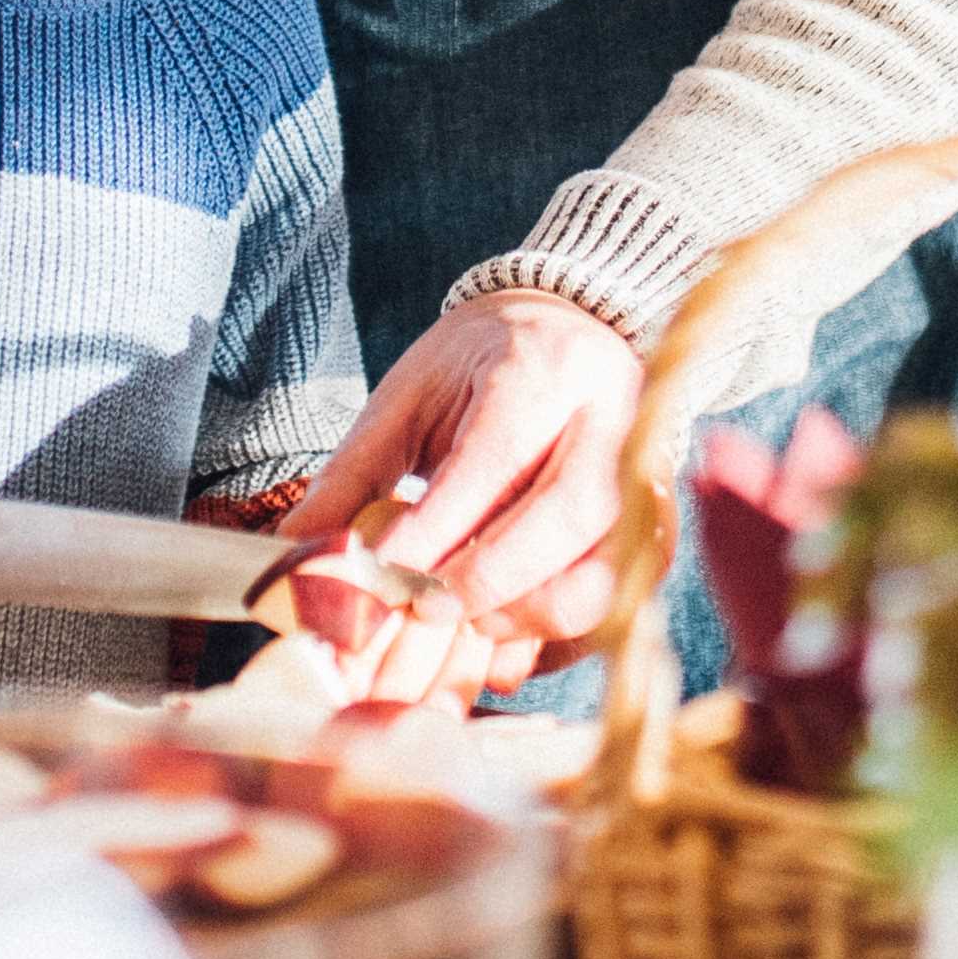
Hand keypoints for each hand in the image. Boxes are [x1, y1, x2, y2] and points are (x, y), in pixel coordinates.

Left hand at [283, 290, 645, 664]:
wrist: (573, 329)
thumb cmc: (484, 362)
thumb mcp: (412, 390)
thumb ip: (357, 468)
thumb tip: (298, 548)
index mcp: (543, 370)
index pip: (493, 459)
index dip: (435, 530)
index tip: (379, 576)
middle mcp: (613, 421)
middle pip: (568, 516)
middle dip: (489, 578)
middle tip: (425, 608)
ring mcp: (648, 478)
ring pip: (609, 568)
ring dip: (533, 613)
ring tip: (469, 622)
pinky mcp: (659, 525)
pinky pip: (621, 597)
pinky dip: (562, 630)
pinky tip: (507, 629)